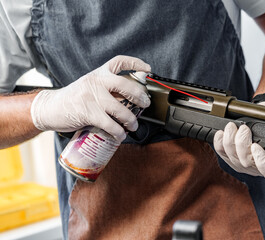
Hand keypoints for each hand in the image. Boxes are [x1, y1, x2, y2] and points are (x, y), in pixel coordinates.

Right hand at [31, 55, 150, 141]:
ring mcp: (92, 97)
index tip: (148, 68)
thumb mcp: (89, 86)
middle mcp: (96, 81)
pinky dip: (118, 132)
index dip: (135, 63)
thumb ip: (106, 88)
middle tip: (145, 104)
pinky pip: (110, 124)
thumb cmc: (72, 99)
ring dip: (131, 120)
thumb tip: (128, 100)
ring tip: (133, 125)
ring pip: (120, 109)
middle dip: (140, 96)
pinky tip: (120, 135)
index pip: (119, 62)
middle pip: (126, 85)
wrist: (48, 108)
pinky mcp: (88, 112)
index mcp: (98, 74)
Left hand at [213, 102, 264, 180]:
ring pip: (233, 157)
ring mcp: (242, 166)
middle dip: (242, 143)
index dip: (261, 160)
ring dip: (230, 140)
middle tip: (243, 128)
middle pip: (247, 162)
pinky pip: (222, 154)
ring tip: (232, 127)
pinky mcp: (230, 161)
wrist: (262, 135)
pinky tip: (221, 133)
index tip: (256, 146)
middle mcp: (258, 169)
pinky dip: (219, 143)